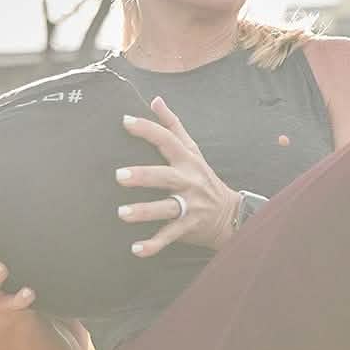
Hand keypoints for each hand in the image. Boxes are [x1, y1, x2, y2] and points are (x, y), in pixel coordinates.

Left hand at [117, 95, 242, 257]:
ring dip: (144, 211)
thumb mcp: (193, 151)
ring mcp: (190, 206)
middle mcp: (189, 182)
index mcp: (188, 161)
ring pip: (166, 208)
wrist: (231, 214)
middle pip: (165, 176)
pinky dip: (154, 245)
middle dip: (143, 175)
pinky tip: (136, 249)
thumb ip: (173, 126)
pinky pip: (170, 236)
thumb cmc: (204, 178)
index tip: (125, 121)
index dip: (148, 130)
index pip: (168, 141)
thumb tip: (155, 100)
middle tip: (118, 175)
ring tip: (122, 213)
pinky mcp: (189, 227)